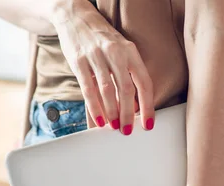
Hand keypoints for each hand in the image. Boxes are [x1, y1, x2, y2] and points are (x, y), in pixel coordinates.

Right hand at [50, 0, 153, 133]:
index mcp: (130, 51)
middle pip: (126, 89)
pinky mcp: (79, 61)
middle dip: (128, 114)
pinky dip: (94, 107)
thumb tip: (134, 105)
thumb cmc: (100, 38)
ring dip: (112, 113)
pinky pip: (88, 89)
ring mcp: (96, 56)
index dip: (148, 106)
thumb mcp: (119, 50)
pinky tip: (98, 119)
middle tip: (127, 130)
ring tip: (114, 126)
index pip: (144, 82)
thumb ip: (126, 74)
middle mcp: (115, 53)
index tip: (148, 124)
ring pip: (107, 91)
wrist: (75, 16)